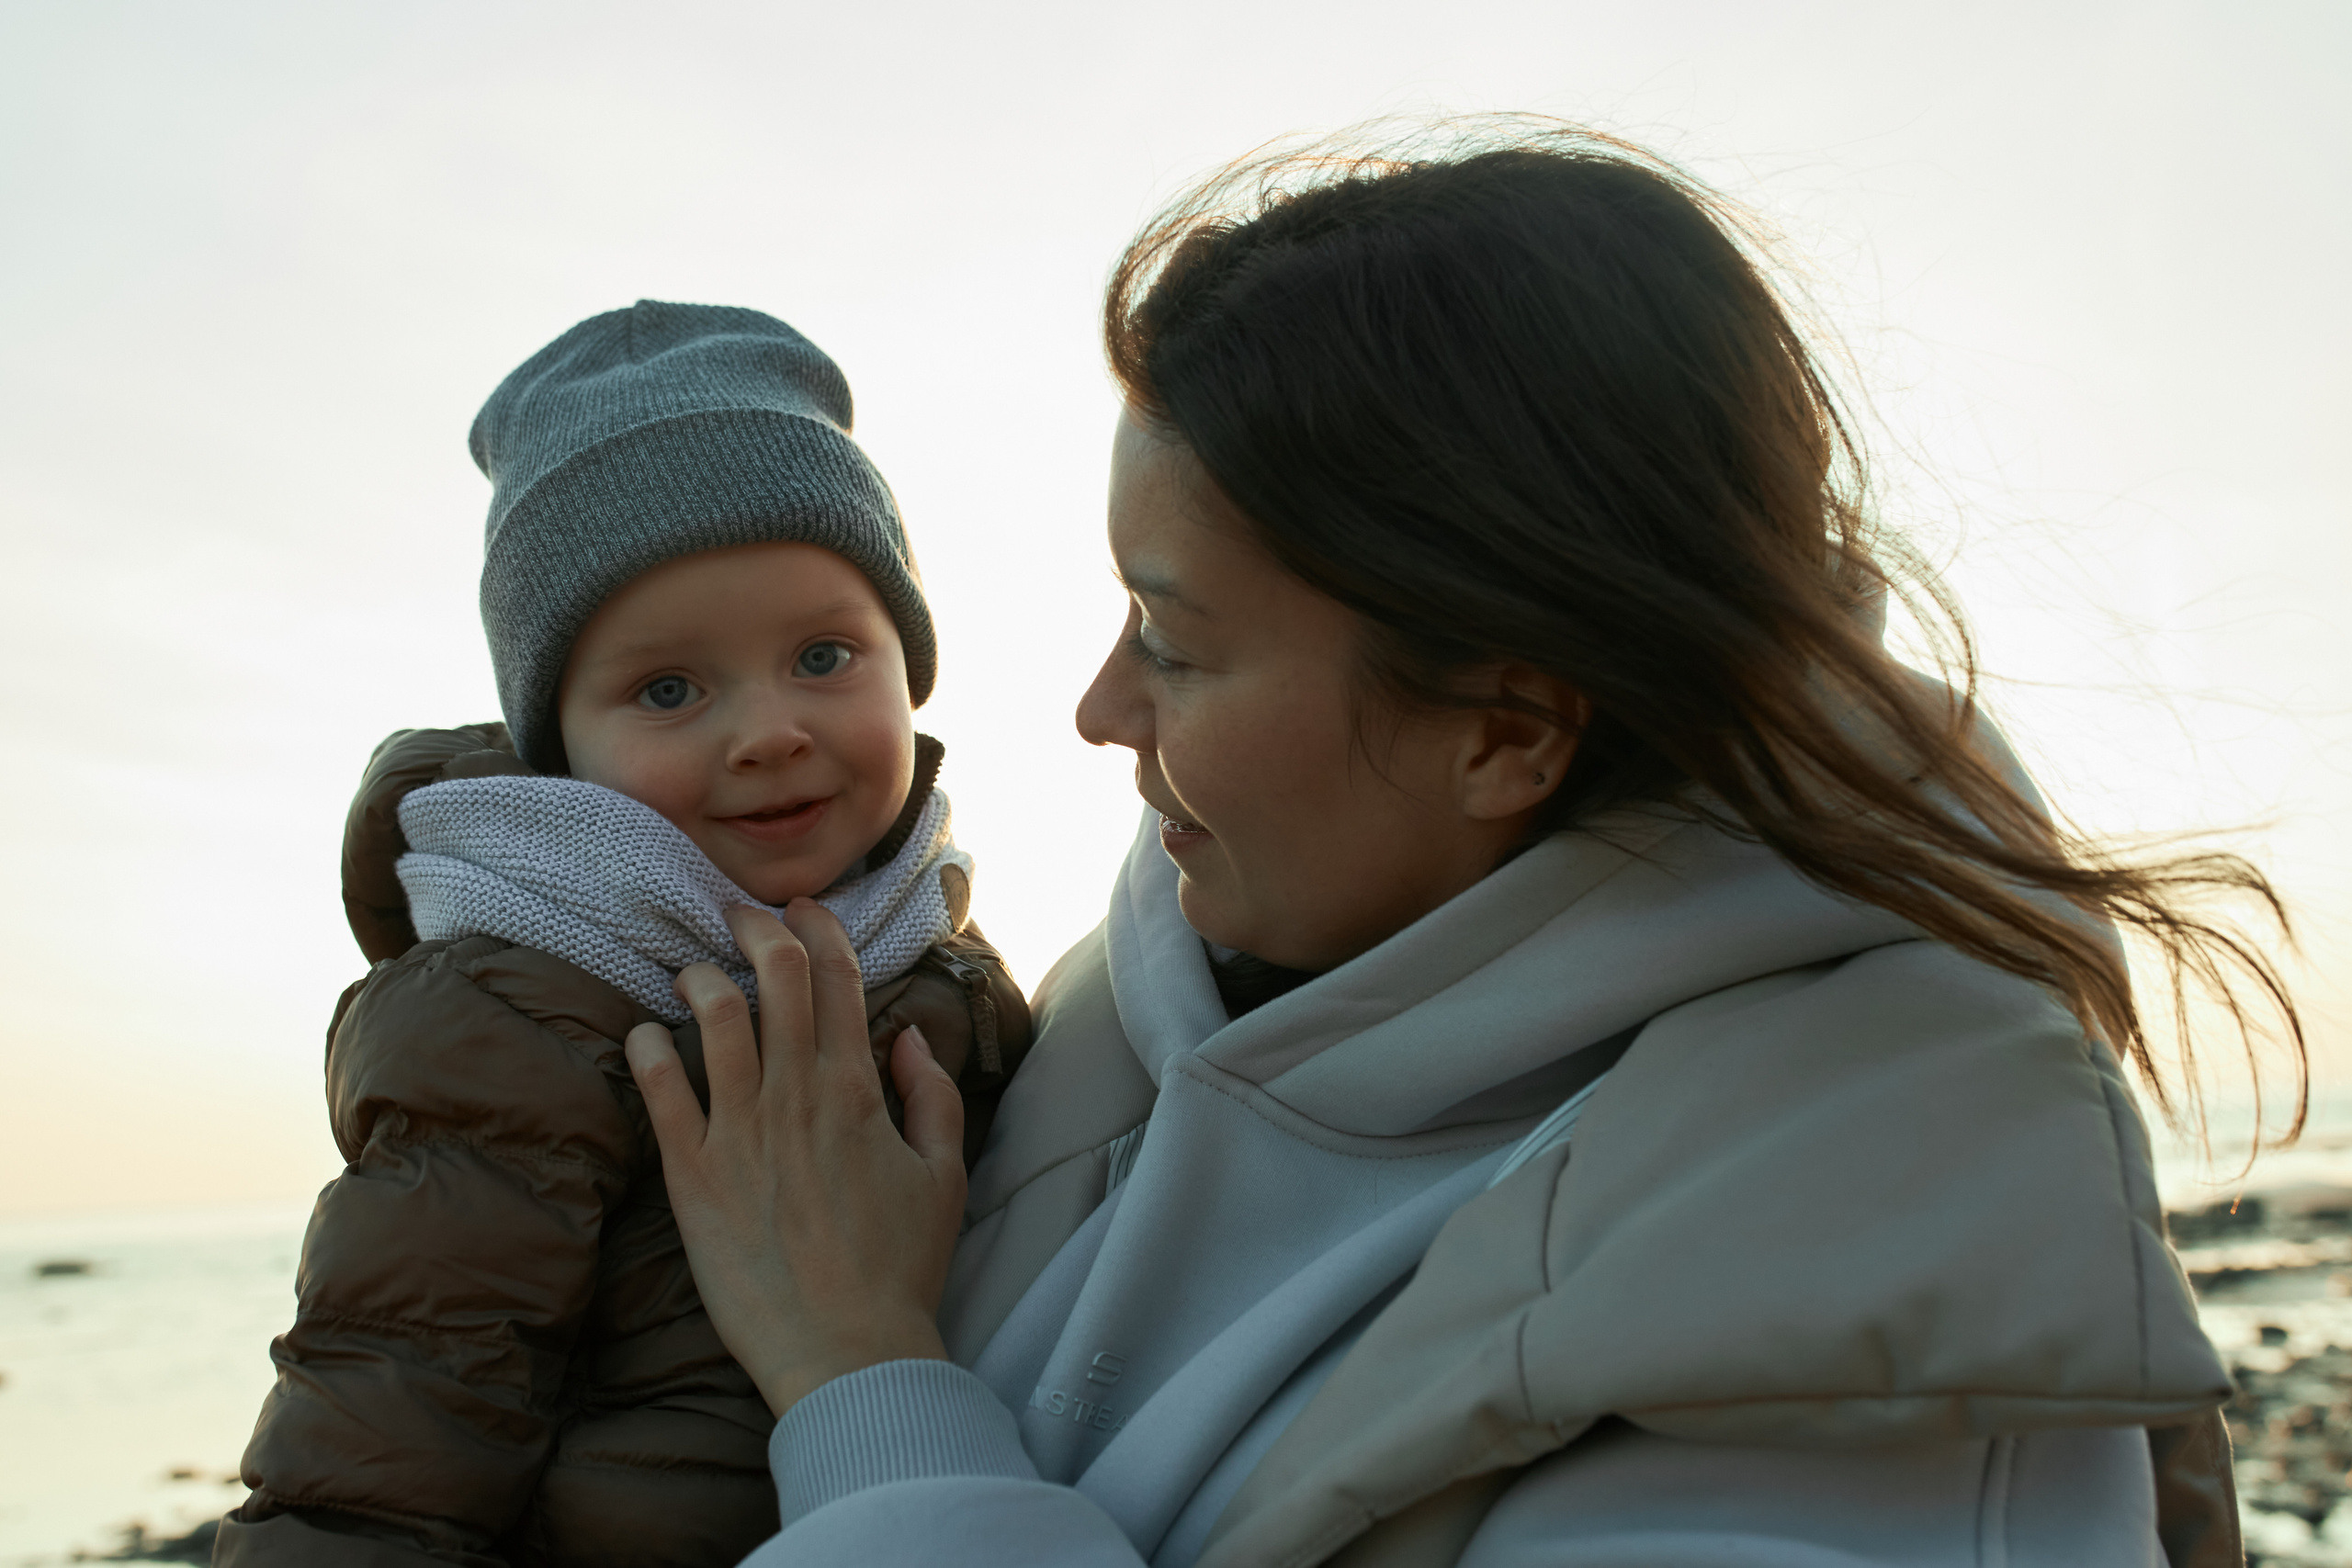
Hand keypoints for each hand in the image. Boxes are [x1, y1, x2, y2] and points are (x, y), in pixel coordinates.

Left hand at [623, 900, 966, 1415]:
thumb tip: (910, 1038)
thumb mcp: (944, 1175)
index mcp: (858, 1091)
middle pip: (775, 978)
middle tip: (740, 915)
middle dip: (756, 928)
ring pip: (715, 1017)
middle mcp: (796, 1096)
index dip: (819, 929)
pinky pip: (660, 1090)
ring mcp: (740, 1132)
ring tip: (691, 972)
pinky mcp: (692, 1174)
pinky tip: (644, 1035)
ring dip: (700, 978)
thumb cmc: (900, 1268)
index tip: (803, 909)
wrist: (846, 1350)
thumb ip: (932, 1096)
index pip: (837, 979)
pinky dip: (648, 1048)